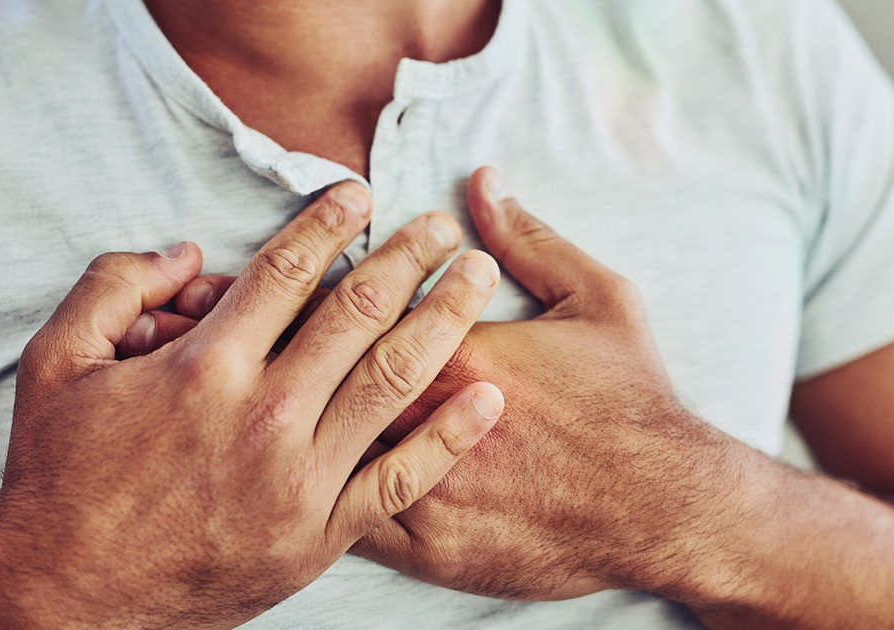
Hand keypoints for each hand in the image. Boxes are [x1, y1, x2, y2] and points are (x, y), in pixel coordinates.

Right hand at [0, 184, 506, 627]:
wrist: (68, 598)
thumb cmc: (60, 478)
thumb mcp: (56, 362)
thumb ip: (115, 285)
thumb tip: (185, 252)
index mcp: (205, 366)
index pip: (288, 270)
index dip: (330, 220)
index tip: (361, 193)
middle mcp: (265, 414)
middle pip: (358, 312)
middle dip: (408, 256)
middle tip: (440, 225)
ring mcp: (300, 478)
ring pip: (394, 380)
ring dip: (444, 319)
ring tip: (478, 277)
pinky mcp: (320, 535)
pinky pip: (402, 480)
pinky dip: (450, 437)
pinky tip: (489, 397)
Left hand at [150, 169, 749, 603]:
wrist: (663, 509)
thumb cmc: (631, 399)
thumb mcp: (597, 298)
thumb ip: (531, 239)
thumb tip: (482, 182)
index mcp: (453, 351)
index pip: (353, 312)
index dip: (303, 293)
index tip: (267, 277)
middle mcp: (423, 420)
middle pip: (322, 378)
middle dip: (269, 356)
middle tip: (231, 341)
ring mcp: (419, 489)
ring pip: (317, 455)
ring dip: (269, 428)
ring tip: (230, 404)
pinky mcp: (425, 547)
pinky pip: (344, 523)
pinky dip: (305, 498)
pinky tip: (276, 478)